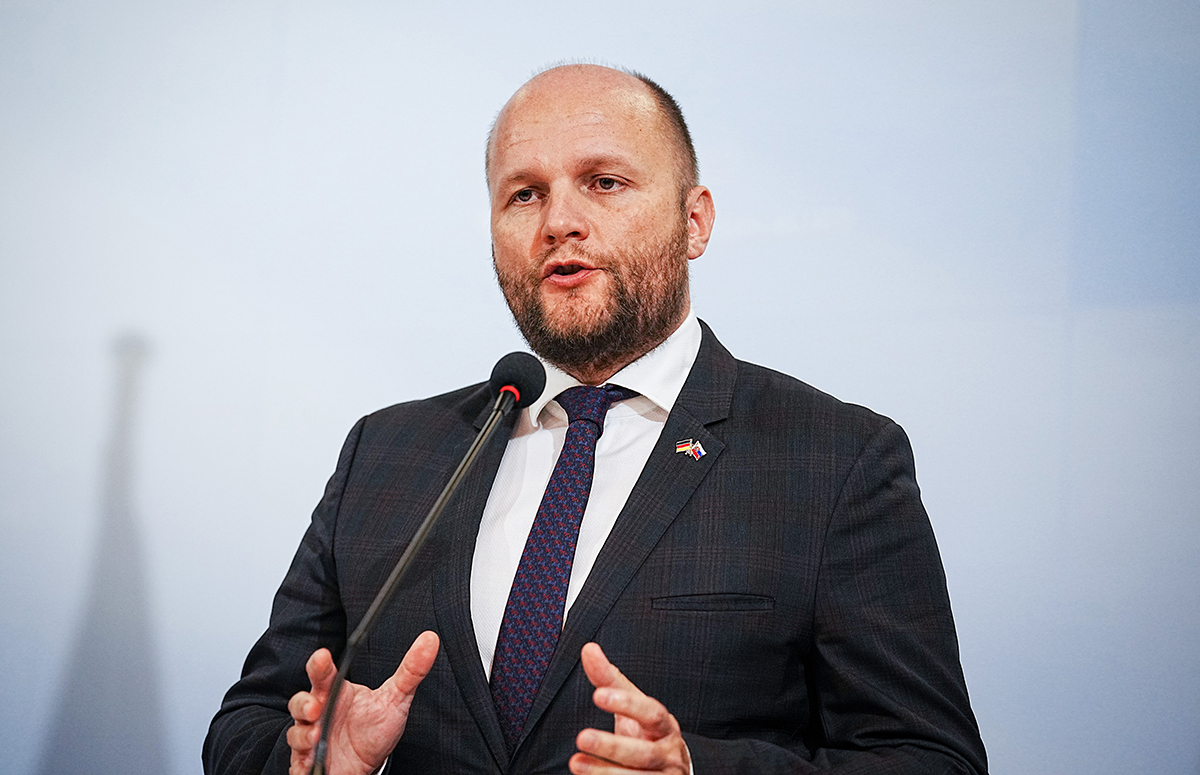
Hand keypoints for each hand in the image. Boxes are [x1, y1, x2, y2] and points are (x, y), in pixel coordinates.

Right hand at [286, 631, 439, 774]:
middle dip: (304, 702)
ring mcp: (311, 738)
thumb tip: (430, 640)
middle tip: (315, 706)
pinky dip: (303, 759)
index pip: (323, 674)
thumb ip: (410, 670)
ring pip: (296, 731)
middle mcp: (320, 713)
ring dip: (303, 734)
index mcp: (336, 692)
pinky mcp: (309, 762)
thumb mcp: (396, 699)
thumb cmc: (375, 729)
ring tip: (317, 735)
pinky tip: (312, 759)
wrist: (369, 765)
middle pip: (301, 701)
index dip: (319, 665)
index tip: (323, 657)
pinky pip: (299, 761)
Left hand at [570, 642, 689, 774]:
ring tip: (575, 763)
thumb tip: (588, 649)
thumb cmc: (647, 733)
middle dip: (613, 746)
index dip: (627, 704)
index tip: (598, 694)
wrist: (671, 772)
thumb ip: (610, 680)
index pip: (651, 712)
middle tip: (582, 737)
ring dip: (605, 773)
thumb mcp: (632, 706)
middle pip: (644, 753)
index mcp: (664, 725)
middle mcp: (669, 753)